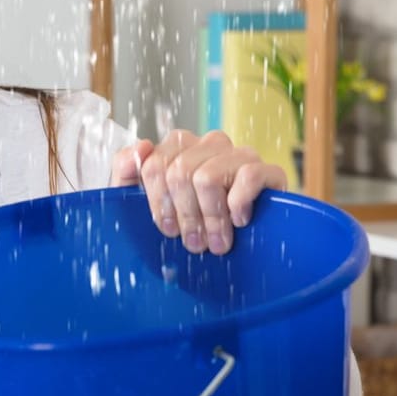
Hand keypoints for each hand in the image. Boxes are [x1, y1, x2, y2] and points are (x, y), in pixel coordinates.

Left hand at [110, 129, 290, 255]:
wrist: (247, 251)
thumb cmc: (191, 225)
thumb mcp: (146, 205)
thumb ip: (127, 173)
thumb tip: (141, 148)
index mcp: (179, 148)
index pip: (154, 164)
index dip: (158, 203)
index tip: (168, 229)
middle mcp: (209, 145)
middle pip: (179, 172)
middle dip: (185, 216)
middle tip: (194, 243)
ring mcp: (240, 155)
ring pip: (208, 177)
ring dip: (211, 218)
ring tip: (217, 242)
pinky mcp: (269, 170)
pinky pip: (249, 176)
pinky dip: (240, 204)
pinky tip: (240, 221)